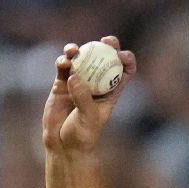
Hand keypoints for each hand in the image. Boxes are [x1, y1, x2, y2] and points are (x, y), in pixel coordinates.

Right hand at [41, 36, 136, 153]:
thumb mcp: (88, 118)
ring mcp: (79, 82)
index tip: (122, 54)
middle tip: (105, 40)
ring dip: (78, 50)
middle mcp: (97, 84)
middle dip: (107, 46)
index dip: (126, 60)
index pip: (124, 71)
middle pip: (105, 59)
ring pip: (82, 59)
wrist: (63, 145)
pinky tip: (62, 62)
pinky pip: (63, 67)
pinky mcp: (62, 84)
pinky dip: (63, 61)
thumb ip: (83, 99)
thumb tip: (75, 77)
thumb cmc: (82, 136)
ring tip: (73, 50)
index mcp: (112, 92)